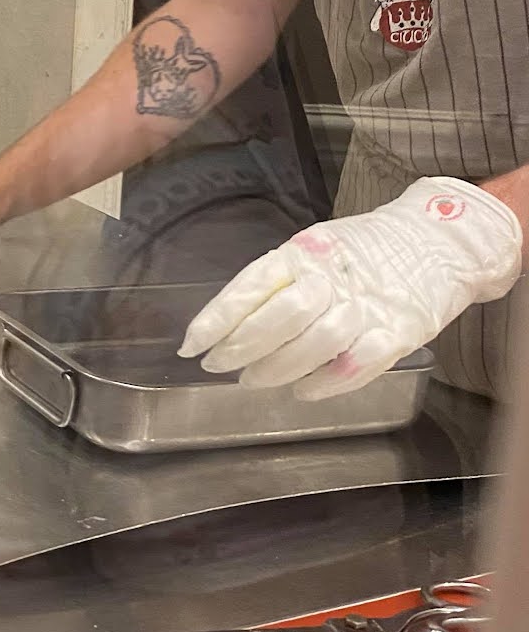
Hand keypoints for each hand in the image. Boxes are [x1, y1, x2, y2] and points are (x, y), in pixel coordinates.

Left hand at [179, 176, 521, 398]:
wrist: (441, 240)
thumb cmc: (364, 252)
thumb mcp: (315, 251)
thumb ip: (277, 283)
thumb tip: (225, 323)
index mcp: (307, 250)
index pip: (253, 283)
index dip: (217, 318)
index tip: (190, 346)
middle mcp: (336, 275)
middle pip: (281, 314)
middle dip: (241, 348)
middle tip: (219, 366)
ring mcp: (370, 303)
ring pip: (317, 341)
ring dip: (278, 369)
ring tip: (255, 380)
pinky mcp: (400, 330)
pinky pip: (358, 362)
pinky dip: (325, 383)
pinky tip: (303, 391)